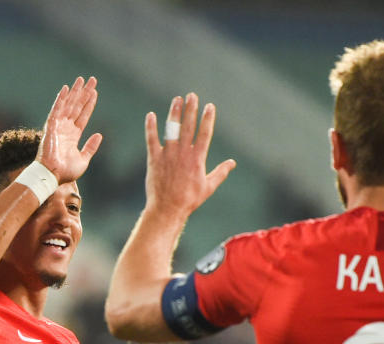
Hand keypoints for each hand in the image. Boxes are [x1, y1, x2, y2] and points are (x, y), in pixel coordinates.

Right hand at [37, 76, 102, 183]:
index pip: (83, 115)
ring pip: (68, 104)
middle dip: (84, 93)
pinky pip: (56, 110)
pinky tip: (65, 89)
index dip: (89, 103)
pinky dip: (61, 99)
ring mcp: (58, 126)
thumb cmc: (66, 172)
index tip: (95, 92)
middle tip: (92, 80)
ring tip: (81, 80)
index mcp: (73, 135)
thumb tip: (99, 134)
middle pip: (77, 106)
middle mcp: (65, 128)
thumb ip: (91, 146)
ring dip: (75, 92)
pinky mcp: (51, 127)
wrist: (53, 176)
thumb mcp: (84, 159)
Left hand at [145, 93, 235, 218]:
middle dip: (190, 109)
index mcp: (197, 158)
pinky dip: (151, 127)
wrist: (168, 208)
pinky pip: (152, 139)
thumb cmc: (190, 199)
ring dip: (174, 112)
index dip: (208, 118)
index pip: (205, 133)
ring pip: (171, 129)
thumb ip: (221, 172)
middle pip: (188, 126)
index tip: (210, 106)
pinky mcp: (154, 158)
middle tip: (192, 95)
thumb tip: (232, 163)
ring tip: (177, 99)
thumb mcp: (209, 186)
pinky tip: (151, 115)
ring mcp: (168, 154)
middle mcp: (183, 153)